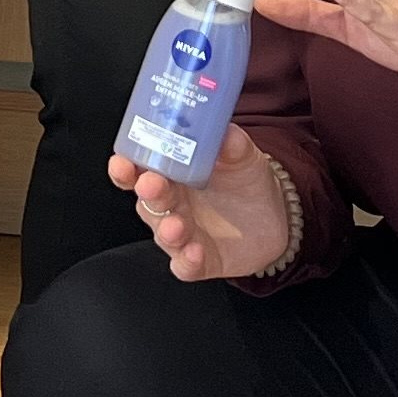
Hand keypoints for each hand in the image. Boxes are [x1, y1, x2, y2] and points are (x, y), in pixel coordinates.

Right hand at [111, 122, 295, 282]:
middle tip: (151, 184)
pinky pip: (186, 265)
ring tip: (176, 225)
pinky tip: (195, 252)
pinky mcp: (199, 261)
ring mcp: (183, 235)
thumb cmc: (246, 182)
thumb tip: (226, 131)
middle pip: (148, 201)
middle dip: (148, 193)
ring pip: (164, 234)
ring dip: (167, 230)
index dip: (124, 168)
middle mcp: (171, 206)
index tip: (122, 161)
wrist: (275, 217)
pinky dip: (187, 261)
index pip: (136, 171)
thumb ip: (232, 144)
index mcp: (170, 175)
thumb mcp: (242, 157)